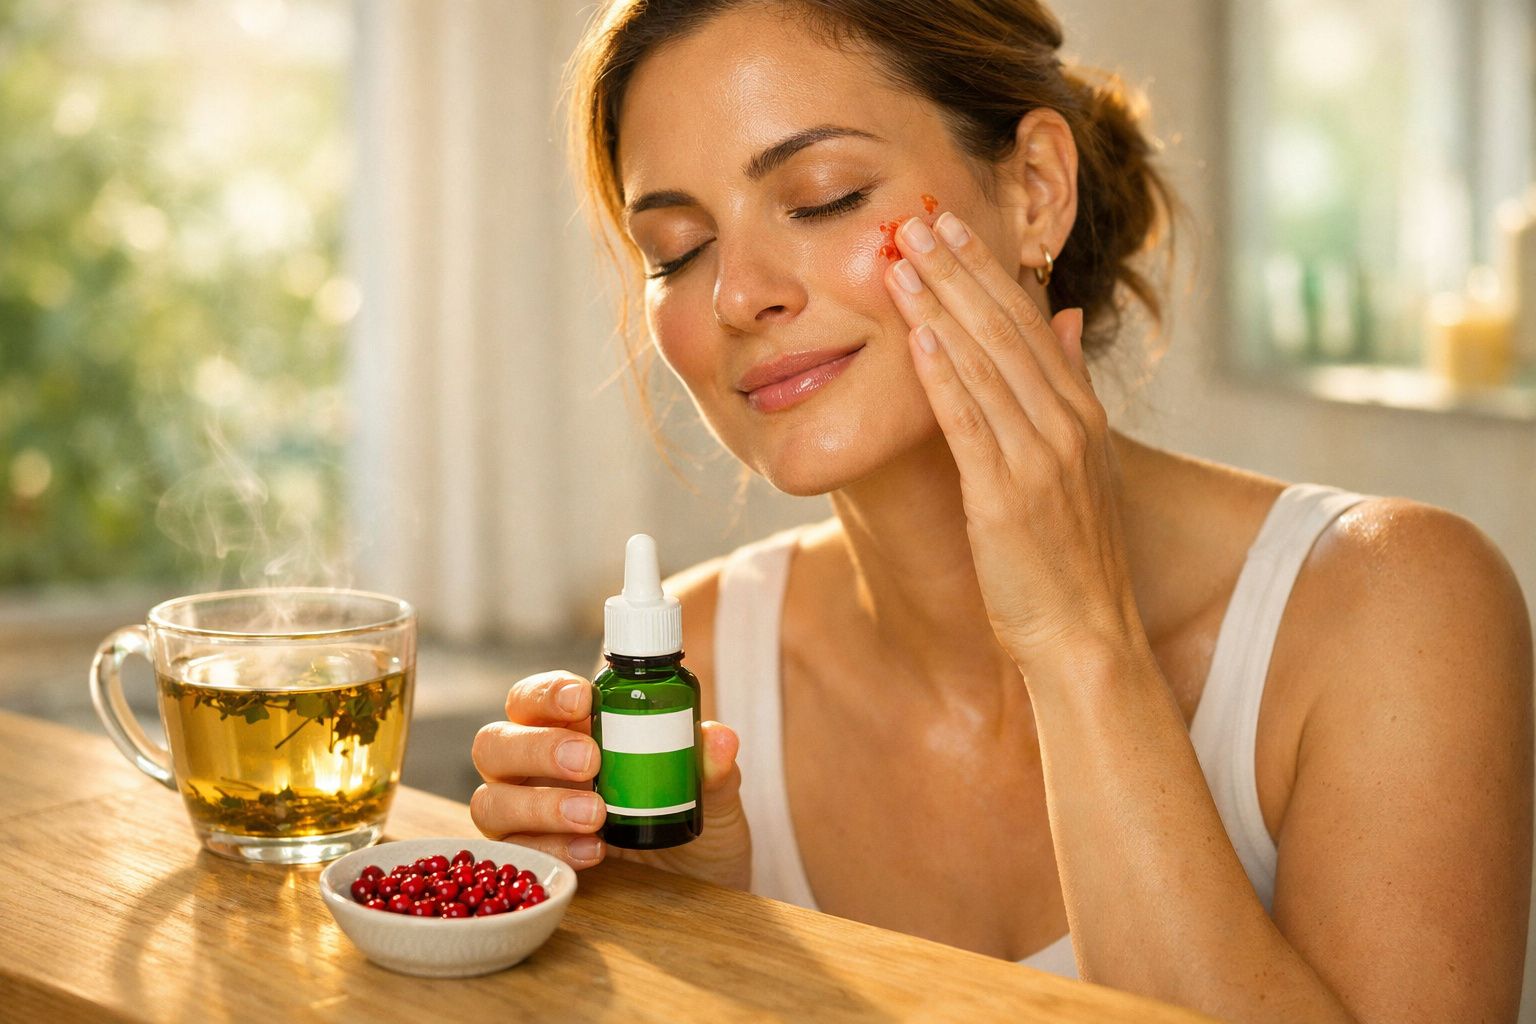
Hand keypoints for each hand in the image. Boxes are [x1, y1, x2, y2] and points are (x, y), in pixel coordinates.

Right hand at [470, 670, 751, 889]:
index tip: (583, 699)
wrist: (702, 888)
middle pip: (495, 743)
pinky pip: (512, 854)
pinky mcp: (531, 862)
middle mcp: (535, 769)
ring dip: (540, 806)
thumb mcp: (714, 794)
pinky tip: (592, 855)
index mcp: (570, 730)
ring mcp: (527, 817)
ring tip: (595, 818)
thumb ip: (712, 766)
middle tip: (590, 763)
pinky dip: (550, 850)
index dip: (546, 693)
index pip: (533, 698)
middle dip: (538, 748)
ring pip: (490, 801)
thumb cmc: (695, 822)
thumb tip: (719, 738)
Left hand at [883, 211, 1142, 683]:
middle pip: (1005, 329)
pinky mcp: (1007, 498)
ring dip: (941, 305)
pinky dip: (944, 377)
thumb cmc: (1071, 558)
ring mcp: (1039, 460)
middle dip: (958, 268)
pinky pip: (971, 424)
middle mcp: (1064, 426)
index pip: (1028, 323)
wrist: (1086, 635)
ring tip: (903, 255)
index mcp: (1079, 414)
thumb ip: (1065, 387)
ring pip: (984, 364)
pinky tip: (917, 335)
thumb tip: (1059, 317)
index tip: (949, 224)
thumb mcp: (1080, 462)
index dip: (986, 270)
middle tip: (915, 215)